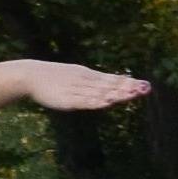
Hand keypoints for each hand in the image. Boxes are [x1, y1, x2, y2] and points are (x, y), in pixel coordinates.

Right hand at [22, 63, 151, 113]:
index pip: (112, 79)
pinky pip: (84, 101)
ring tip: (132, 94)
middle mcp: (86, 81)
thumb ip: (91, 84)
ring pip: (100, 92)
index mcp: (89, 76)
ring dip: (117, 94)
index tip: (146, 85)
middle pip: (110, 85)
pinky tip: (107, 103)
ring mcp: (77, 89)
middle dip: (128, 88)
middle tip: (146, 88)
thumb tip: (108, 90)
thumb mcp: (76, 77)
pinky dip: (96, 102)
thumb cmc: (55, 78)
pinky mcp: (67, 99)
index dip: (129, 83)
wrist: (31, 75)